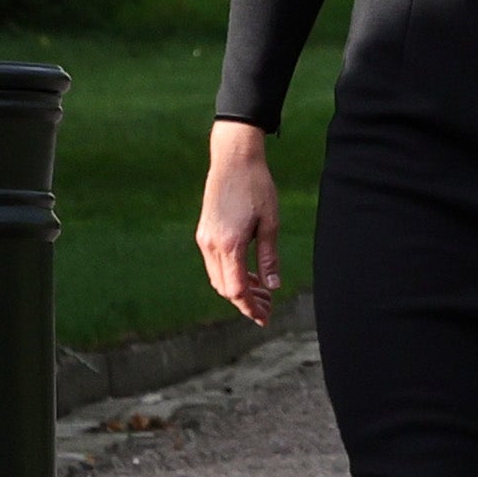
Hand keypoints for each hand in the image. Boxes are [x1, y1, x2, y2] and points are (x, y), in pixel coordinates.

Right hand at [197, 120, 280, 324]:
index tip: (264, 317)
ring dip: (238, 289)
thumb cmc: (257, 187)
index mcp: (229, 244)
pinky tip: (249, 274)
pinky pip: (215, 264)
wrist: (233, 159)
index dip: (250, 307)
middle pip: (224, 288)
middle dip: (246, 302)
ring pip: (218, 277)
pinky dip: (231, 274)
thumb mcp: (271, 222)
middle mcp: (210, 245)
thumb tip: (273, 285)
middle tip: (269, 308)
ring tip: (263, 292)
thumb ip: (269, 257)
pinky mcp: (204, 232)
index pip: (235, 290)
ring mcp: (204, 239)